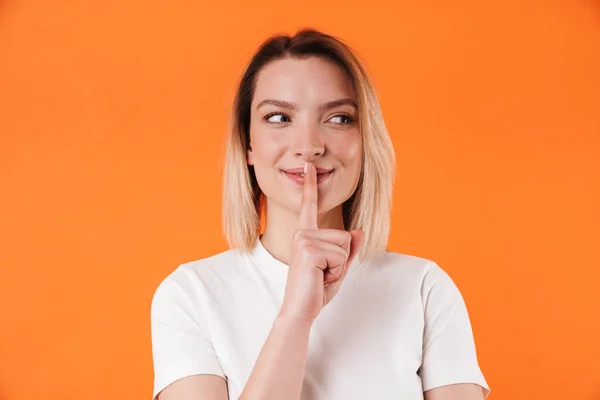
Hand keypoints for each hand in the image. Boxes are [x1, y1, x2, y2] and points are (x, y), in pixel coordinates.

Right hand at [279, 161, 362, 322]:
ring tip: (321, 276)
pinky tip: (320, 277)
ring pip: (345, 245)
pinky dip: (336, 271)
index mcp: (305, 235)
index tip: (308, 167)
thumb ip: (348, 250)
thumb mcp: (338, 268)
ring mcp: (304, 240)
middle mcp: (302, 233)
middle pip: (345, 235)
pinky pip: (340, 255)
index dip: (310, 186)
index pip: (309, 207)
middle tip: (323, 274)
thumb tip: (358, 230)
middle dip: (342, 260)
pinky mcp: (308, 249)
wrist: (300, 309)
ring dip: (339, 266)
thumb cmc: (315, 290)